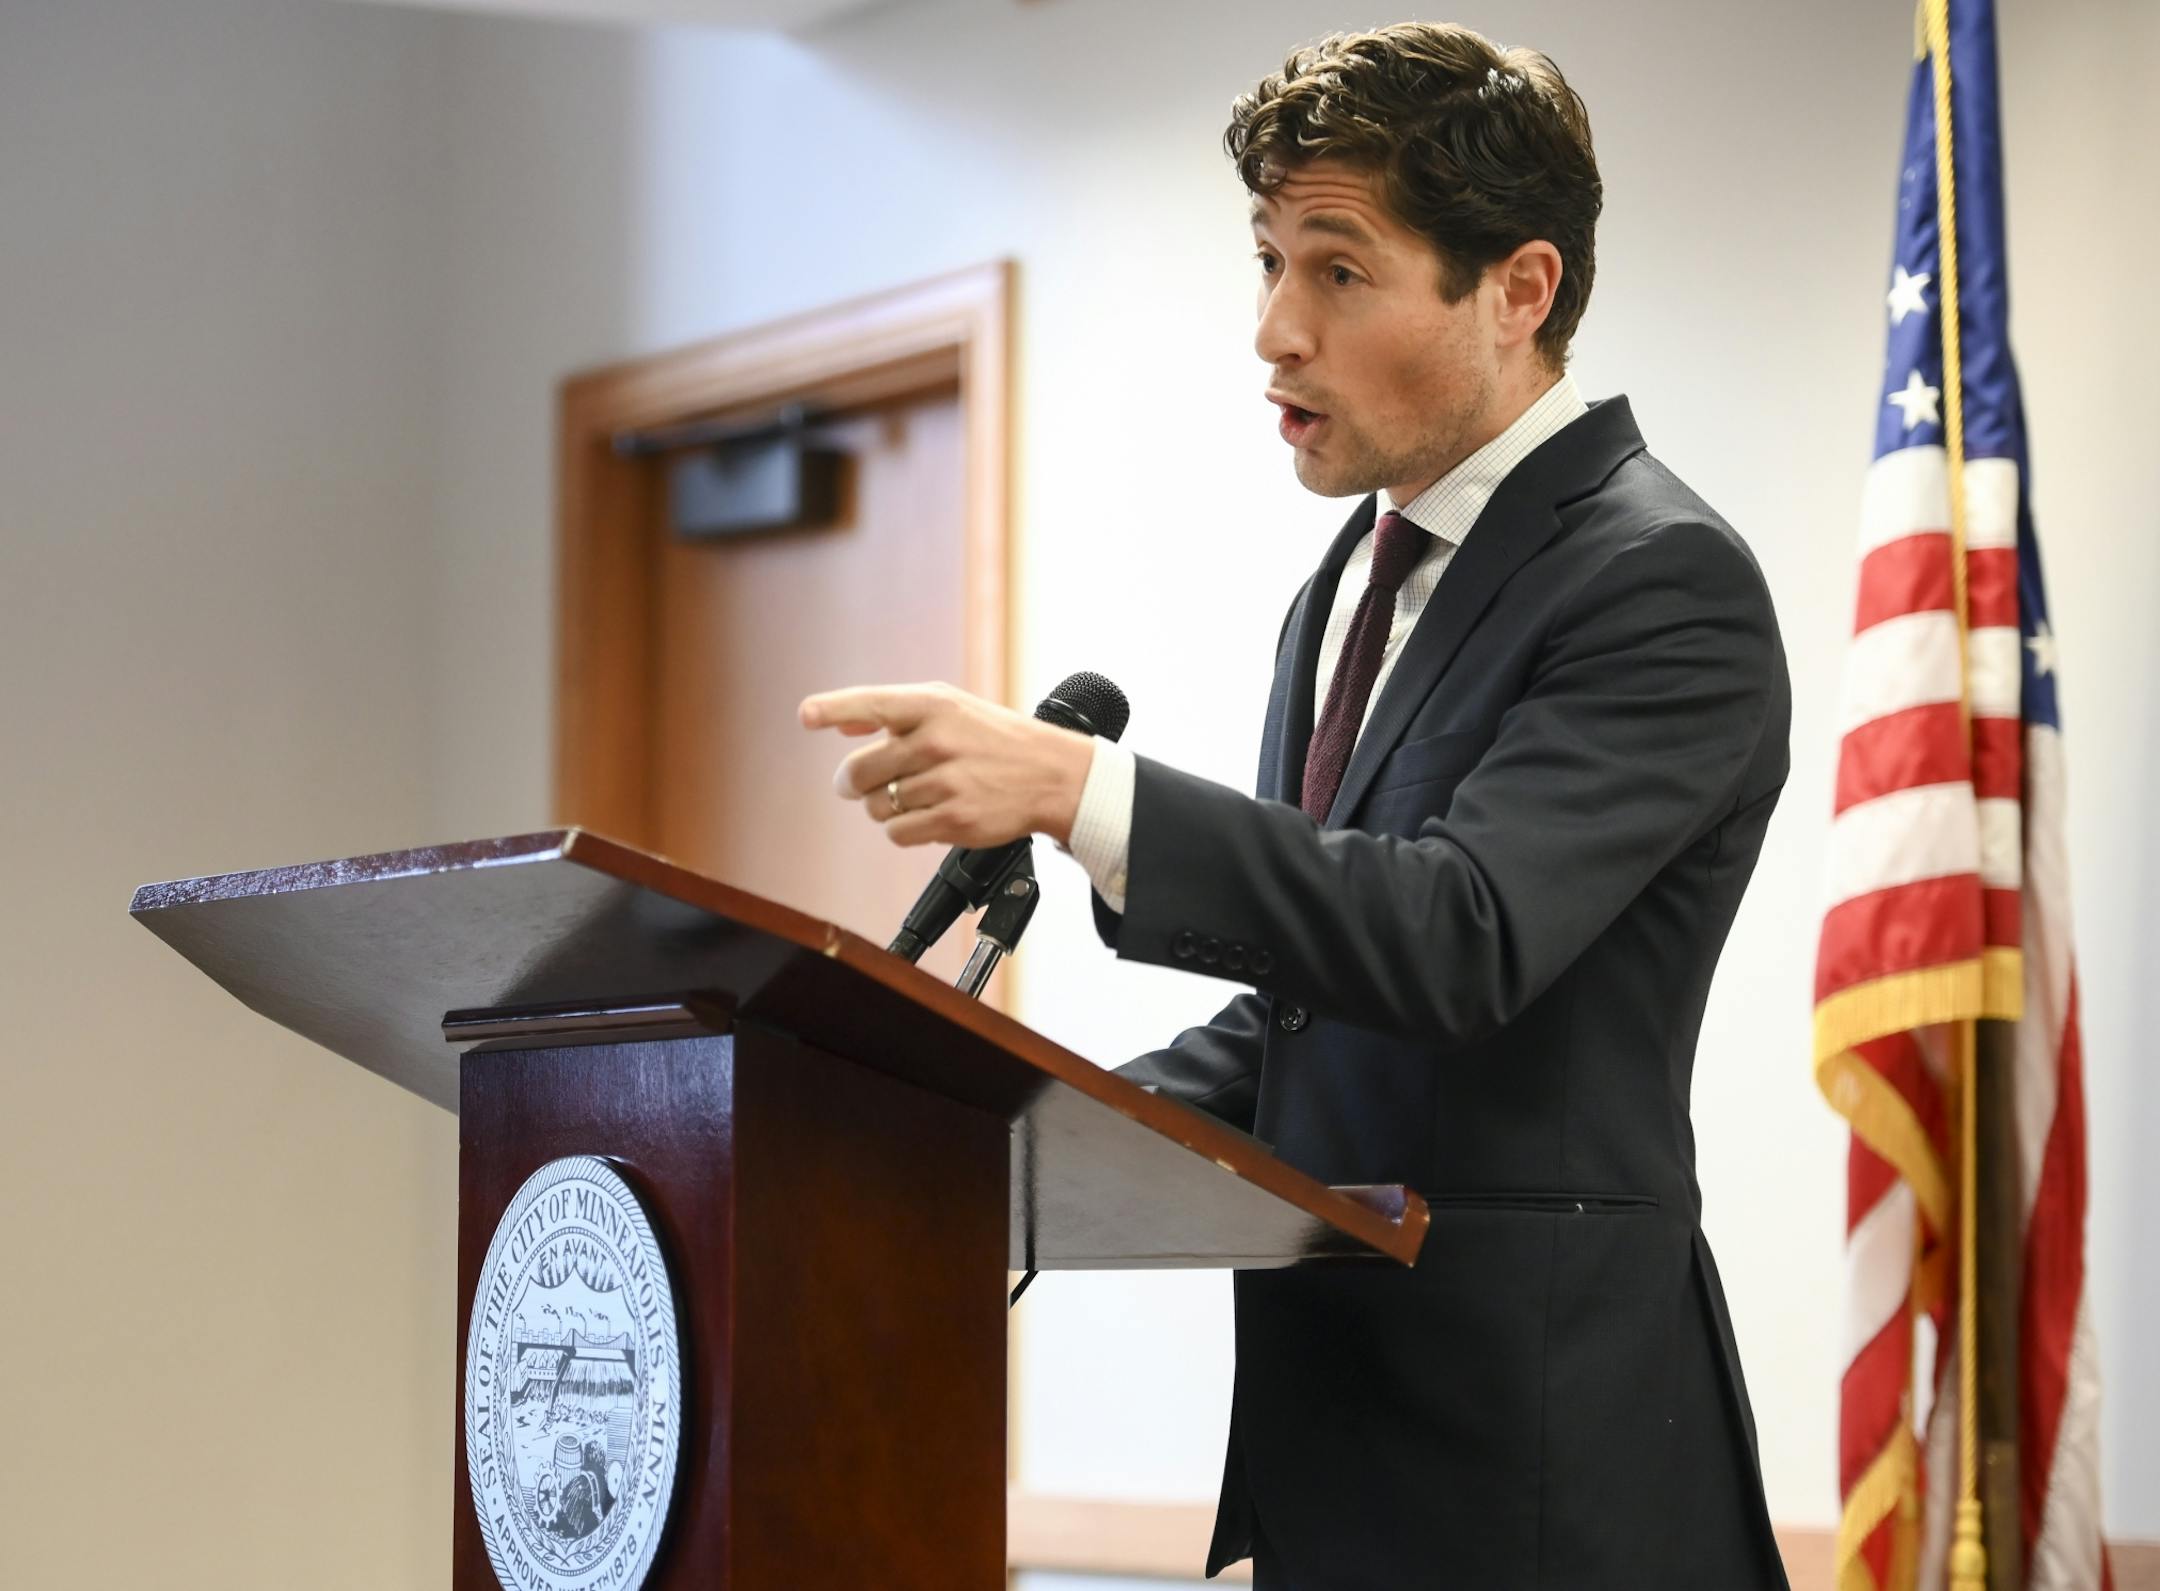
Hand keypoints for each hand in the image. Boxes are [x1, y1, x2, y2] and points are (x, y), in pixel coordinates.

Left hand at [799, 681, 1095, 848]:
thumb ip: (892, 714)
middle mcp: (937, 741)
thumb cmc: (991, 737)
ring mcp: (946, 783)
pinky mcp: (954, 821)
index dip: (833, 708)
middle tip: (862, 783)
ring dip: (883, 806)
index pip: (871, 703)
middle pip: (860, 771)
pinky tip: (925, 816)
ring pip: (876, 807)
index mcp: (933, 706)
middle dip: (854, 782)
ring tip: (912, 796)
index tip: (806, 716)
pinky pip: (897, 832)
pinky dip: (902, 829)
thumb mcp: (949, 707)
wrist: (1049, 774)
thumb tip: (841, 724)